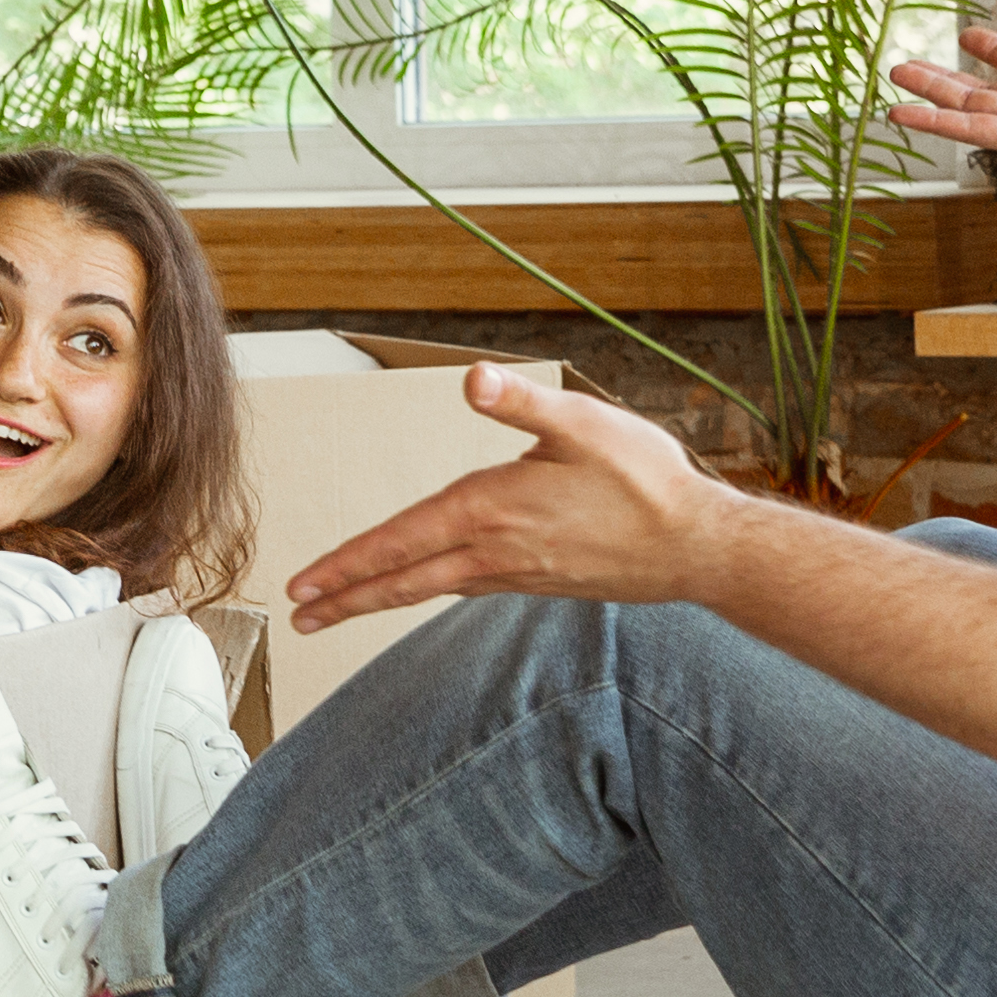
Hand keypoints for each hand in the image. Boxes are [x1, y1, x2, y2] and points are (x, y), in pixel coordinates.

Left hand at [283, 369, 745, 632]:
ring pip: (430, 587)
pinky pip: (465, 586)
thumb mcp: (584, 425)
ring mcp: (515, 572)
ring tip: (339, 610)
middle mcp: (494, 550)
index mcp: (492, 510)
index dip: (349, 563)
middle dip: (347, 596)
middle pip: (404, 579)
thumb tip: (474, 380)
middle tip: (299, 617)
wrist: (697, 546)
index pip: (401, 541)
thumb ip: (523, 402)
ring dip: (380, 597)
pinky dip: (428, 589)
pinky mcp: (537, 581)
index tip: (304, 586)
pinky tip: (424, 585)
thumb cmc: (644, 480)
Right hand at [887, 0, 996, 182]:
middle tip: (909, 65)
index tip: (966, 36)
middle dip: (942, 77)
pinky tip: (902, 114)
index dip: (991, 48)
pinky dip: (933, 123)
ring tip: (895, 77)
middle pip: (979, 88)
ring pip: (965, 105)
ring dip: (928, 94)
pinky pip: (969, 129)